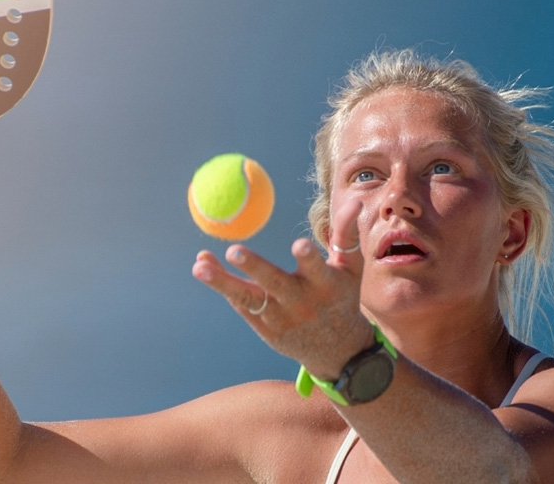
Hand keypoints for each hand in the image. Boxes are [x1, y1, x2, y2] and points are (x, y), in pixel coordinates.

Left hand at [192, 201, 374, 378]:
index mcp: (325, 286)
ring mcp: (280, 318)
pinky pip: (240, 303)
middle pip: (274, 284)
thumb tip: (354, 201)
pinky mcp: (264, 327)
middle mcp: (301, 303)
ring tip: (199, 266)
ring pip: (248, 298)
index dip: (309, 259)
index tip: (299, 245)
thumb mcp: (349, 269)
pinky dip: (221, 285)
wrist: (337, 350)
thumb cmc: (341, 297)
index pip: (316, 270)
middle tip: (234, 250)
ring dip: (223, 283)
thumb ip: (346, 235)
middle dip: (254, 267)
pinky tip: (203, 267)